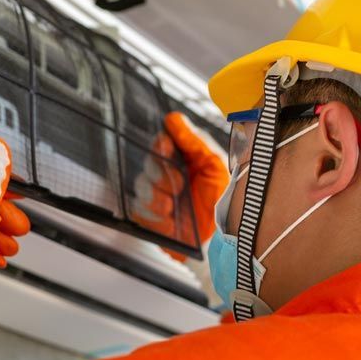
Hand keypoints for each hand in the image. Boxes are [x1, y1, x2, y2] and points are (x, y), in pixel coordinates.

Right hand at [130, 112, 229, 260]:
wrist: (217, 240)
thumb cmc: (221, 202)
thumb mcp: (215, 166)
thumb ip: (195, 141)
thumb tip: (174, 118)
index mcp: (185, 158)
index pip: (163, 141)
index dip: (161, 143)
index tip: (166, 147)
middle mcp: (168, 173)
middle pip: (149, 161)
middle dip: (161, 173)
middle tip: (179, 184)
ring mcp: (156, 194)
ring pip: (141, 184)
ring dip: (157, 195)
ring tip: (172, 206)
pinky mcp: (148, 215)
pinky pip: (139, 208)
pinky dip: (154, 214)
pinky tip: (168, 220)